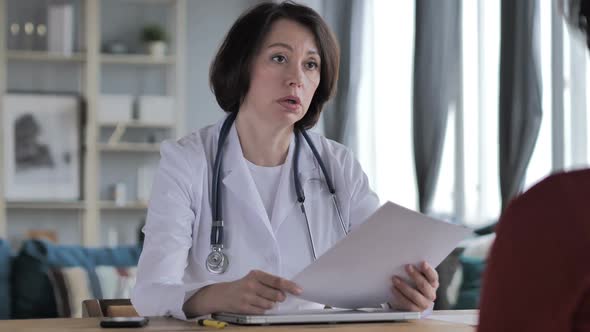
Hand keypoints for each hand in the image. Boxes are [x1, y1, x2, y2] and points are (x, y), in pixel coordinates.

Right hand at [186, 269, 302, 315]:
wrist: (221, 295)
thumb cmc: (241, 286)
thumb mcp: (253, 279)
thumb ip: (268, 283)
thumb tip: (286, 290)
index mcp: (256, 275)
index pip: (277, 281)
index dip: (289, 286)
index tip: (299, 290)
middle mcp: (252, 284)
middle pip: (276, 295)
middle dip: (280, 298)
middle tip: (278, 297)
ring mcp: (247, 297)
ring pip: (270, 305)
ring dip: (270, 304)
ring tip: (261, 300)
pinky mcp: (244, 307)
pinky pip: (261, 311)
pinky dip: (262, 309)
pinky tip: (255, 305)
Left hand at [389, 261, 438, 311]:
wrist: (412, 300)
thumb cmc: (415, 284)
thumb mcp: (418, 276)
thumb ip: (418, 270)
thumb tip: (409, 258)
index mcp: (433, 284)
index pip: (433, 277)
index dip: (428, 270)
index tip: (422, 263)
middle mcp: (431, 294)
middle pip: (424, 285)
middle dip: (415, 275)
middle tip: (407, 267)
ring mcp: (424, 303)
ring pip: (415, 295)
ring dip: (404, 286)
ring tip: (395, 279)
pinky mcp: (416, 310)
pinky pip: (407, 304)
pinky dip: (399, 295)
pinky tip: (393, 288)